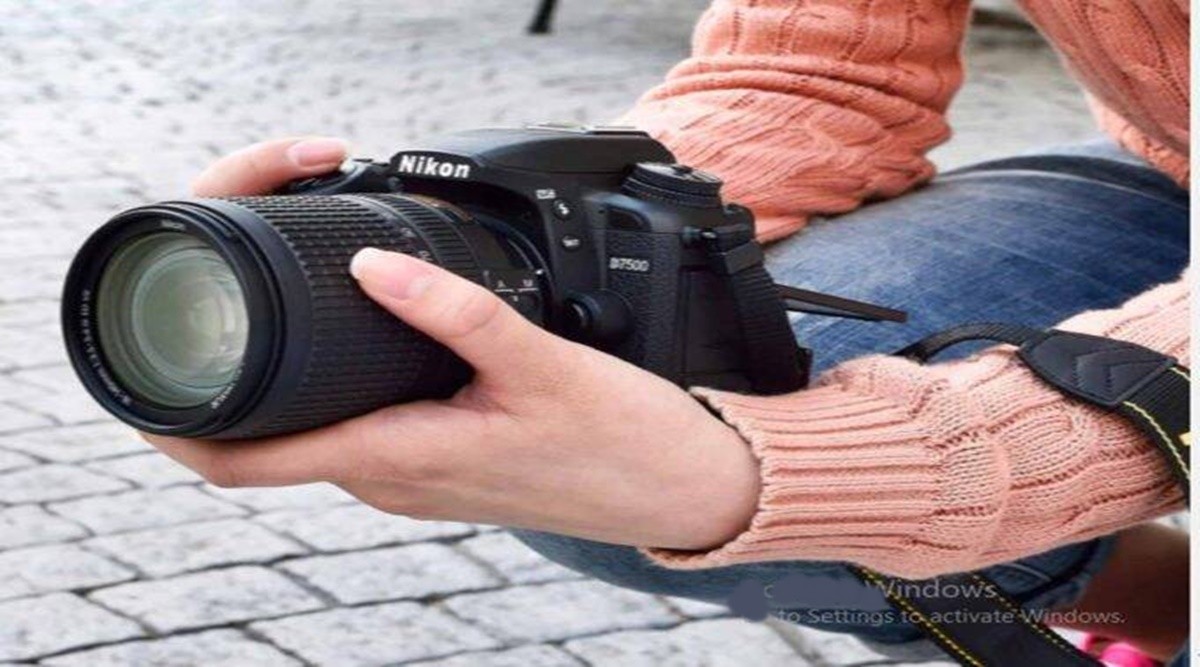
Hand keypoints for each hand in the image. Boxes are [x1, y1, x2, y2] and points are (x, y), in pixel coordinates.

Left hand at [148, 137, 760, 549]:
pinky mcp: (439, 465)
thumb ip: (454, 313)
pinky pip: (358, 430)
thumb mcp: (540, 366)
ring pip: (315, 433)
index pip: (247, 464)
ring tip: (286, 309)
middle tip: (230, 304)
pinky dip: (336, 389)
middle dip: (229, 383)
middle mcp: (392, 477)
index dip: (179, 428)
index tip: (150, 380)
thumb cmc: (618, 442)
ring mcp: (414, 477)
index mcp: (400, 459)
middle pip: (270, 441)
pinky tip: (361, 339)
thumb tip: (377, 264)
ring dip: (285, 384)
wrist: (676, 489)